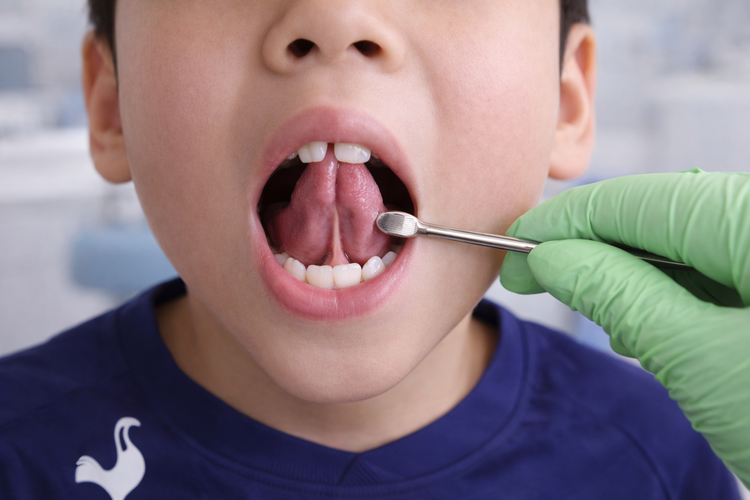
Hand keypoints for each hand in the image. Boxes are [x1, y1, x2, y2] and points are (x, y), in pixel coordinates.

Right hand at [500, 170, 749, 485]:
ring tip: (586, 297)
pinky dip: (676, 288)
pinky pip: (725, 267)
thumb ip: (615, 294)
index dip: (568, 220)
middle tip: (538, 273)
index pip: (643, 200)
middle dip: (596, 242)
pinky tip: (644, 313)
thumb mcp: (697, 360)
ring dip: (632, 267)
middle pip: (669, 213)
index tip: (518, 244)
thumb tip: (550, 258)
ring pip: (694, 239)